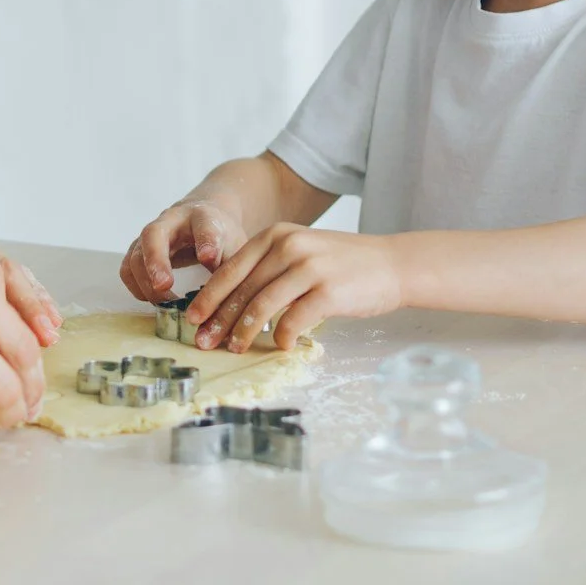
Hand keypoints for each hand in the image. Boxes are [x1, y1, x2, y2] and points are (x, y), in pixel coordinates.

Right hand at [119, 199, 249, 302]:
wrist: (202, 218)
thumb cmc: (220, 235)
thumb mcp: (235, 247)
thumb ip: (229, 267)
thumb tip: (222, 298)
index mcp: (202, 217)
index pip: (204, 227)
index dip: (206, 242)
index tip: (208, 258)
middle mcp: (170, 220)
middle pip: (154, 235)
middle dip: (156, 261)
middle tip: (164, 285)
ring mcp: (150, 235)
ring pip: (136, 255)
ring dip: (145, 282)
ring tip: (166, 302)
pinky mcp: (139, 250)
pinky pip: (128, 269)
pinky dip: (136, 287)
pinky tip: (154, 299)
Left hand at [184, 223, 403, 351]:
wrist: (392, 264)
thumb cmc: (341, 264)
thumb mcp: (300, 251)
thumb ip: (268, 268)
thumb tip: (232, 302)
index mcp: (276, 236)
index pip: (231, 269)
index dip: (209, 296)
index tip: (193, 318)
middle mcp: (288, 247)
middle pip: (242, 289)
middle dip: (219, 319)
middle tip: (204, 341)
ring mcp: (309, 268)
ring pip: (262, 305)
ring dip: (244, 331)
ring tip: (234, 348)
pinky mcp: (328, 291)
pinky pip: (293, 319)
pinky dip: (281, 337)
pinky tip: (278, 346)